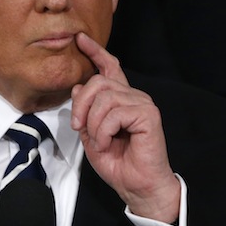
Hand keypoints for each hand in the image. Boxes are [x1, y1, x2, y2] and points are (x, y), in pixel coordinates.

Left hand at [70, 32, 179, 222]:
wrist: (138, 186)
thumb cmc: (119, 164)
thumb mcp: (91, 136)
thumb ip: (85, 112)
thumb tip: (78, 88)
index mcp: (121, 100)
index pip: (110, 67)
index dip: (95, 52)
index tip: (80, 39)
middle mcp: (133, 97)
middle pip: (98, 81)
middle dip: (81, 104)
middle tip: (77, 126)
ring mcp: (142, 103)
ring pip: (104, 98)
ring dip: (94, 124)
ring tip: (99, 142)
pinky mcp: (148, 115)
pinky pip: (115, 113)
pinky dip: (104, 131)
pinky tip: (108, 143)